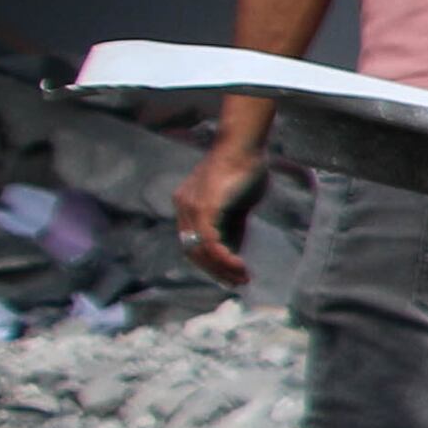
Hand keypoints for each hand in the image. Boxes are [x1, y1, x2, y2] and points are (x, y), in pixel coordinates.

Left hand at [171, 118, 269, 289]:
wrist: (244, 145)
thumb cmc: (245, 168)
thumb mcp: (236, 203)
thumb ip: (231, 224)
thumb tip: (234, 249)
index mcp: (187, 206)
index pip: (192, 243)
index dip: (210, 263)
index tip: (231, 274)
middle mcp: (183, 208)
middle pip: (192, 252)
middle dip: (216, 272)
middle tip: (238, 282)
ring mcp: (191, 208)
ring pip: (200, 251)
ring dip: (222, 269)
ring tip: (242, 278)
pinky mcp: (204, 208)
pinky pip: (210, 243)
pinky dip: (224, 258)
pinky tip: (239, 265)